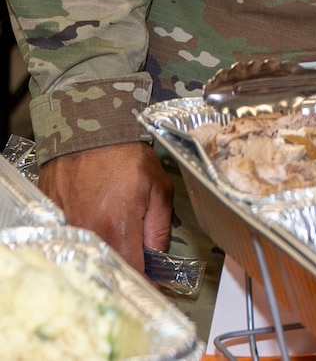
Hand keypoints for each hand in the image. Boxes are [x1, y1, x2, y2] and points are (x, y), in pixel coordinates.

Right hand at [40, 142, 173, 271]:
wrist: (91, 132)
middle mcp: (88, 232)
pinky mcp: (52, 219)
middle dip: (123, 273)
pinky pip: (70, 240)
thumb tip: (158, 258)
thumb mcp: (159, 189)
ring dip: (104, 256)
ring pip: (88, 256)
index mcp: (118, 227)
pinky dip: (84, 242)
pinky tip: (97, 233)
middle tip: (137, 269)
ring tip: (117, 245)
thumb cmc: (126, 156)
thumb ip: (160, 229)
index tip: (152, 287)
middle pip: (107, 268)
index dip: (144, 284)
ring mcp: (66, 227)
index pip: (132, 272)